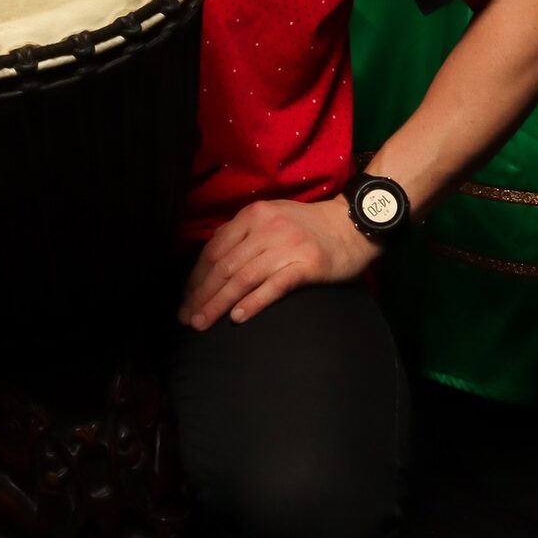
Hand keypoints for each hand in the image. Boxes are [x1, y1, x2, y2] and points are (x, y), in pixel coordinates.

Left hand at [179, 195, 372, 330]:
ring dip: (219, 303)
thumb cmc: (308, 226)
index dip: (196, 276)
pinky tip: (238, 317)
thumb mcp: (271, 216)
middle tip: (186, 318)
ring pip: (243, 277)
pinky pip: (274, 286)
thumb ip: (243, 233)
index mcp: (252, 215)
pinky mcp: (307, 265)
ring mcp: (287, 246)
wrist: (352, 225)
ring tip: (203, 322)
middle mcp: (266, 228)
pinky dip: (254, 302)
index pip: (214, 249)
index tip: (185, 298)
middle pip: (225, 265)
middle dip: (201, 294)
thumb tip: (212, 256)